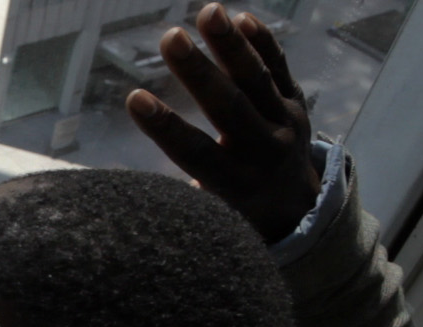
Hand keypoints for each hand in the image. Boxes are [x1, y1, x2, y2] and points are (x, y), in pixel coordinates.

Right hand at [127, 3, 319, 241]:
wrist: (294, 205)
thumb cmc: (230, 206)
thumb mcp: (209, 210)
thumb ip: (182, 186)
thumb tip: (124, 177)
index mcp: (234, 183)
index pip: (195, 153)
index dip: (164, 127)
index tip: (134, 99)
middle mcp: (263, 152)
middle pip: (229, 107)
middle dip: (198, 72)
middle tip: (169, 39)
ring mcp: (286, 123)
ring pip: (258, 80)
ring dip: (231, 44)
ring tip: (209, 10)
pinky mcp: (299, 103)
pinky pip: (280, 69)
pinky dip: (264, 43)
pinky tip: (242, 18)